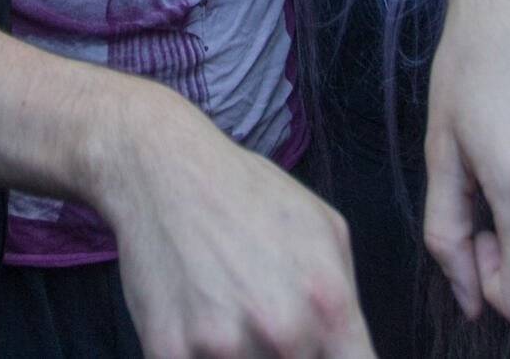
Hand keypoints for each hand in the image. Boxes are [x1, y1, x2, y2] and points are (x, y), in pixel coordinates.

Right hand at [98, 93, 372, 358]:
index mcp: (328, 302)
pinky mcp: (168, 352)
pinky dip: (197, 352)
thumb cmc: (246, 194)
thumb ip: (346, 301)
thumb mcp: (326, 229)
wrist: (163, 169)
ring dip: (241, 353)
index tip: (319, 349)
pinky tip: (193, 314)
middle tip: (262, 312)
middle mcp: (283, 332)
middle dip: (286, 351)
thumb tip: (346, 353)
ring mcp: (223, 348)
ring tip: (226, 309)